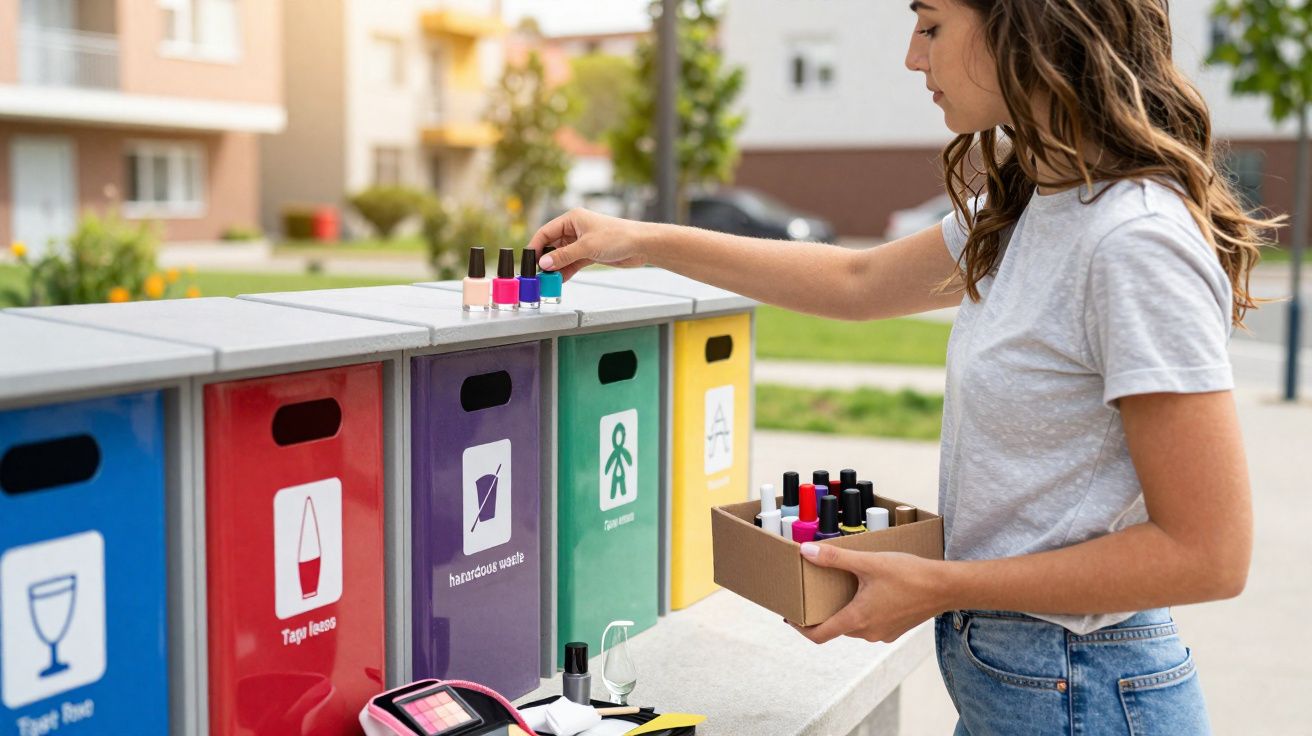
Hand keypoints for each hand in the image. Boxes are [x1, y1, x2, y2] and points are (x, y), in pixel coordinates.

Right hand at [528, 208, 658, 280]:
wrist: (641, 245)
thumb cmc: (618, 237)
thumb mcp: (587, 247)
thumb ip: (564, 256)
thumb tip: (544, 264)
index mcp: (572, 219)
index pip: (546, 232)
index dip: (536, 246)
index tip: (529, 261)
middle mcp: (575, 229)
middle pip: (553, 245)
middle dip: (546, 260)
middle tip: (539, 275)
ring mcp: (582, 242)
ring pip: (562, 256)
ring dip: (556, 268)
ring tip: (548, 281)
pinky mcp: (589, 253)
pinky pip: (572, 263)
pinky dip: (566, 271)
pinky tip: (560, 280)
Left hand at [790, 543, 948, 644]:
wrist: (946, 587)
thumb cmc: (909, 575)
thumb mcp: (869, 562)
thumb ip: (836, 558)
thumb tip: (806, 551)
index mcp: (857, 619)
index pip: (819, 635)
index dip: (800, 628)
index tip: (790, 617)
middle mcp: (868, 632)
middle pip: (835, 629)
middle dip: (822, 614)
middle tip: (812, 595)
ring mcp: (883, 633)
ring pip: (853, 625)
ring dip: (843, 611)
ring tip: (838, 589)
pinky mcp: (895, 629)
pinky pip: (870, 624)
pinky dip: (861, 611)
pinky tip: (865, 591)